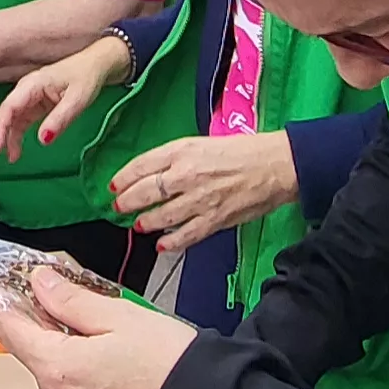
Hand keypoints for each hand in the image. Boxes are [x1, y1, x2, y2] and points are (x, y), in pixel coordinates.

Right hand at [0, 34, 131, 164]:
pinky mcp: (35, 105)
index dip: (0, 129)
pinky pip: (20, 123)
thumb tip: (43, 140)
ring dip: (1, 140)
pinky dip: (14, 138)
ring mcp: (29, 98)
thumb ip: (60, 119)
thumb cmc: (86, 76)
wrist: (97, 65)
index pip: (9, 108)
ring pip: (9, 121)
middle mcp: (26, 91)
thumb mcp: (77, 99)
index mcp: (32, 85)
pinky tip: (14, 153)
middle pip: (4, 115)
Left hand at [0, 268, 196, 388]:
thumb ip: (71, 300)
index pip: (9, 330)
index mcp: (57, 368)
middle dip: (52, 331)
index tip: (8, 285)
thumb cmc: (170, 365)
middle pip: (36, 356)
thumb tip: (40, 283)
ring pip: (57, 381)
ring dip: (71, 361)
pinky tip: (117, 378)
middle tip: (83, 312)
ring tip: (112, 350)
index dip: (6, 302)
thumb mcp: (121, 316)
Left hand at [107, 131, 299, 252]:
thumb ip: (175, 158)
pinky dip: (172, 243)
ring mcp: (199, 199)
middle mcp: (186, 174)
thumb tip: (152, 173)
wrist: (274, 165)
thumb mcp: (201, 143)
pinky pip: (186, 235)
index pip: (141, 165)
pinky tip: (162, 245)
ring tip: (139, 225)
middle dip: (128, 202)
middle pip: (146, 192)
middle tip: (119, 207)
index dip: (123, 177)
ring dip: (147, 222)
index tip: (114, 185)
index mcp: (182, 151)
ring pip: (162, 216)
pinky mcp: (214, 219)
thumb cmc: (241, 150)